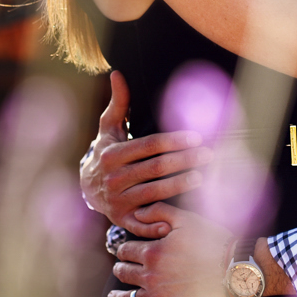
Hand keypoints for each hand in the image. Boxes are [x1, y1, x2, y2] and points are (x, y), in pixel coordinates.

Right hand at [81, 71, 213, 236]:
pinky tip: (176, 219)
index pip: (149, 146)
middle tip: (208, 155)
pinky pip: (143, 223)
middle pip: (155, 169)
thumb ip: (118, 102)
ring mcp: (118, 201)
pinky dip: (157, 222)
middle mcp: (114, 178)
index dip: (174, 141)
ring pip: (155, 193)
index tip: (196, 137)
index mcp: (112, 154)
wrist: (88, 187)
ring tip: (202, 177)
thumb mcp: (109, 127)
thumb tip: (117, 73)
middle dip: (184, 160)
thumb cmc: (107, 151)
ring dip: (180, 186)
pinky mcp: (123, 220)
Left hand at [107, 203, 234, 296]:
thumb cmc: (214, 242)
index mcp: (153, 252)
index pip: (127, 250)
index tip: (124, 252)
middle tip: (120, 270)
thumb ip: (159, 211)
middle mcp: (151, 276)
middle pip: (125, 273)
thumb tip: (137, 212)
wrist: (235, 270)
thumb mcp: (187, 219)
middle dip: (120, 270)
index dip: (124, 250)